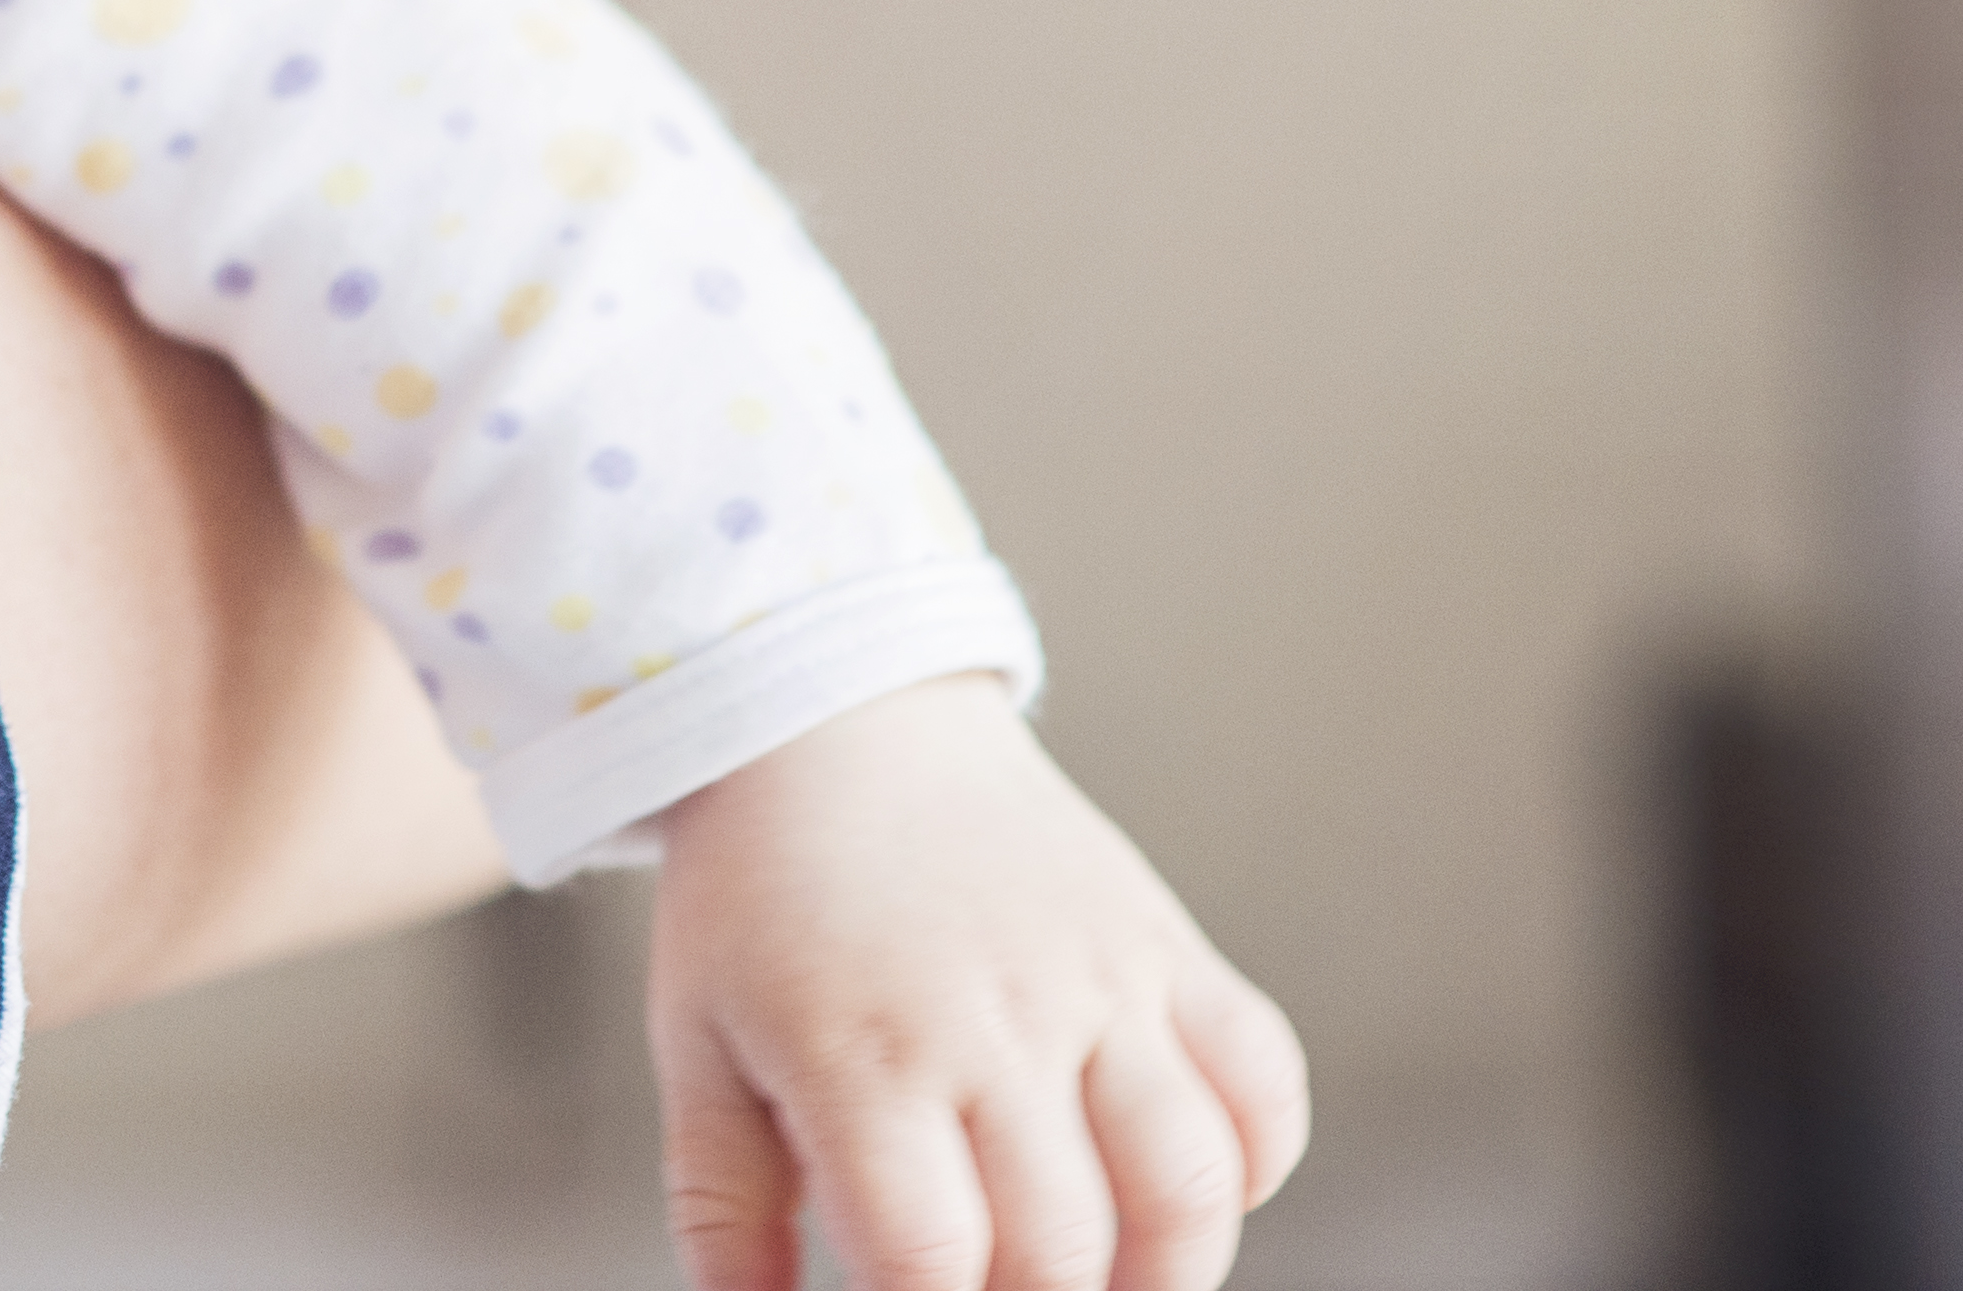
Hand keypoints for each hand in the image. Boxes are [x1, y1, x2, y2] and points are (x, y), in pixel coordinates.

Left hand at [647, 674, 1308, 1290]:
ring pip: (1187, 1184)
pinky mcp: (1165, 942)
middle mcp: (993, 1018)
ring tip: (1112, 1283)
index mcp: (862, 1053)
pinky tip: (1183, 1188)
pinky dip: (1255, 1163)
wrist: (840, 727)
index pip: (931, 1259)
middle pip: (1062, 1247)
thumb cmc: (760, 900)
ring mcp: (1096, 977)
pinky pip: (1263, 1080)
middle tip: (1002, 1289)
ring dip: (1167, 1272)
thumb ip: (720, 1204)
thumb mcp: (700, 1044)